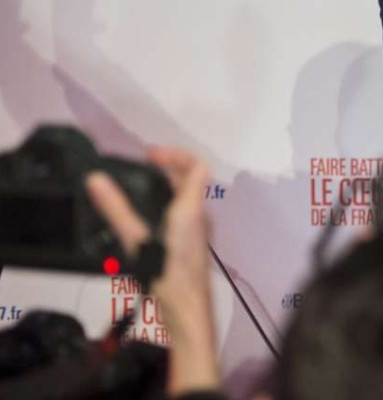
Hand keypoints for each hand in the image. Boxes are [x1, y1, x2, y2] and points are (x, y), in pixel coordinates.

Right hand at [86, 146, 217, 395]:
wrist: (188, 313)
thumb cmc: (166, 275)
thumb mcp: (137, 241)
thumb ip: (117, 210)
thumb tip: (96, 180)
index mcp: (191, 209)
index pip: (197, 166)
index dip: (176, 154)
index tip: (150, 155)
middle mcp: (201, 216)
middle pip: (192, 181)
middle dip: (169, 168)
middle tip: (141, 168)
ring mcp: (200, 232)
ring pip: (188, 199)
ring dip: (168, 188)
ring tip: (139, 189)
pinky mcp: (193, 245)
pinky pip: (184, 216)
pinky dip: (168, 207)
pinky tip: (146, 220)